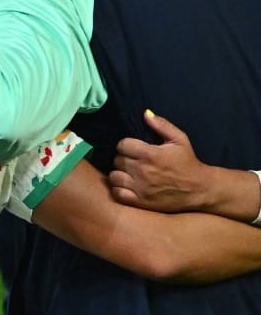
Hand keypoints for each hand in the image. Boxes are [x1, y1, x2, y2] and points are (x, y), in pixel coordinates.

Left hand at [112, 112, 255, 217]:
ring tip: (128, 173)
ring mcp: (140, 187)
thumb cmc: (189, 162)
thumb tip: (145, 113)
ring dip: (119, 174)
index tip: (133, 149)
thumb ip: (162, 125)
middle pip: (117, 160)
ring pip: (114, 176)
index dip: (126, 145)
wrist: (200, 189)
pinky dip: (119, 189)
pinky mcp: (140, 201)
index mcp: (150, 154)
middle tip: (133, 161)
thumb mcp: (180, 140)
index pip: (122, 145)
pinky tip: (127, 185)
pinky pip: (118, 193)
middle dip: (123, 159)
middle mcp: (142, 170)